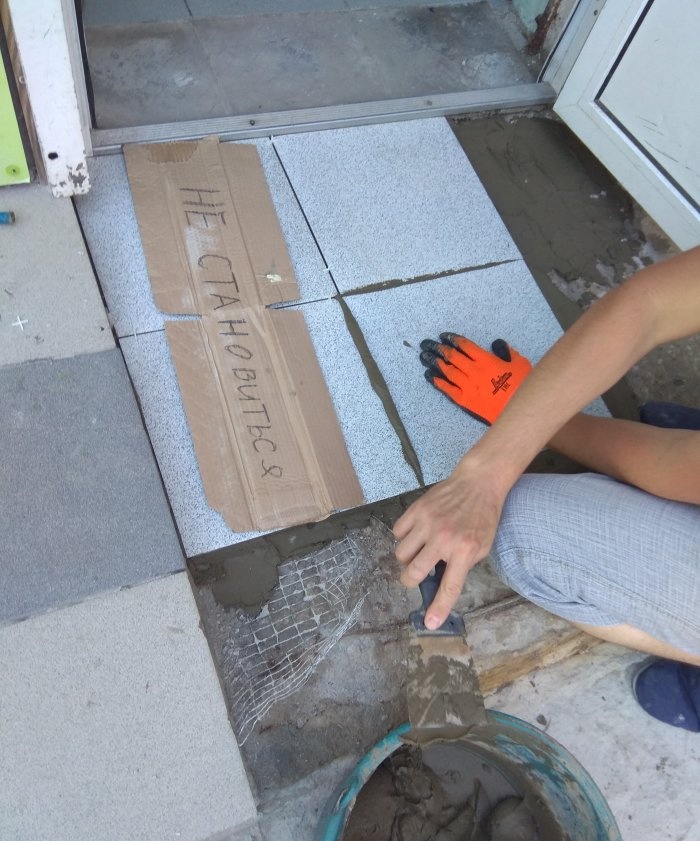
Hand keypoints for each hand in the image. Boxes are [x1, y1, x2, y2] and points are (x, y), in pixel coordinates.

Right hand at [393, 462, 506, 628]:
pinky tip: (416, 533)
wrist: (478, 483)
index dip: (438, 607)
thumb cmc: (483, 517)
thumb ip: (462, 564)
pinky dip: (403, 537)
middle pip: (414, 572)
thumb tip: (439, 580)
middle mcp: (444, 539)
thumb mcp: (482, 546)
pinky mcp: (416, 509)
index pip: (449, 586)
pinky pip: (398, 532)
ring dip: (407, 557)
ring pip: (401, 554)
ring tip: (418, 549)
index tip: (429, 623)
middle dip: (410, 580)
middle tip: (415, 575)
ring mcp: (428, 523)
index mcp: (465, 551)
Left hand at [420, 334, 530, 424]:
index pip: (465, 345)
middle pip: (452, 356)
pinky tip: (429, 376)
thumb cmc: (522, 386)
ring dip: (435, 362)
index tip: (444, 336)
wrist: (518, 411)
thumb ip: (506, 351)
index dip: (453, 339)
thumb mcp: (519, 363)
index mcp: (485, 360)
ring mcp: (467, 385)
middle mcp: (473, 370)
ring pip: (447, 371)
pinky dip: (437, 382)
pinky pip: (447, 389)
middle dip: (439, 348)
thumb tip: (496, 344)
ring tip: (425, 356)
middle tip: (428, 344)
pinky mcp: (464, 400)